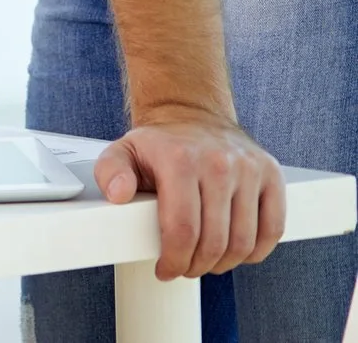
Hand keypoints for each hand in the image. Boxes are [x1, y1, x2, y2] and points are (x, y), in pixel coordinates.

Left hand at [95, 111, 284, 279]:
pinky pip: (273, 228)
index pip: (182, 229)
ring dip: (224, 263)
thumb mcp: (123, 151)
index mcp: (180, 159)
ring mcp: (249, 168)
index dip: (174, 260)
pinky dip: (256, 251)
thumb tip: (119, 194)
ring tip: (207, 262)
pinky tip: (237, 253)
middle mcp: (218, 162)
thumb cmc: (159, 143)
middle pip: (214, 241)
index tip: (166, 270)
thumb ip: (111, 172)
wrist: (194, 115)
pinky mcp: (271, 175)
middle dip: (196, 266)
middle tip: (185, 268)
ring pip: (243, 241)